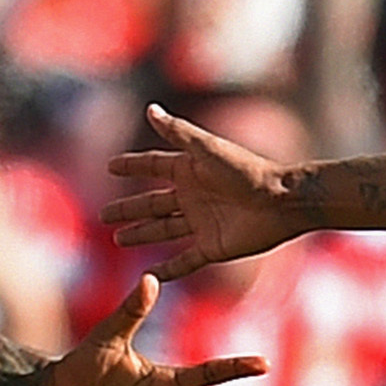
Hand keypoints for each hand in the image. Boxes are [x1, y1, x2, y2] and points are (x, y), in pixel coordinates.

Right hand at [106, 103, 310, 281]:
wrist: (281, 201)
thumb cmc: (245, 170)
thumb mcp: (206, 149)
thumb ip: (177, 131)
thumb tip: (149, 108)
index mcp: (191, 169)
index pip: (154, 166)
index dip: (133, 166)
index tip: (110, 167)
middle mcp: (194, 196)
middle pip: (153, 203)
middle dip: (129, 208)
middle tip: (103, 216)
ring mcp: (202, 223)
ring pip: (163, 230)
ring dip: (141, 234)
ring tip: (119, 238)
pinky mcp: (213, 247)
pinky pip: (185, 261)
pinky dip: (168, 270)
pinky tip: (150, 276)